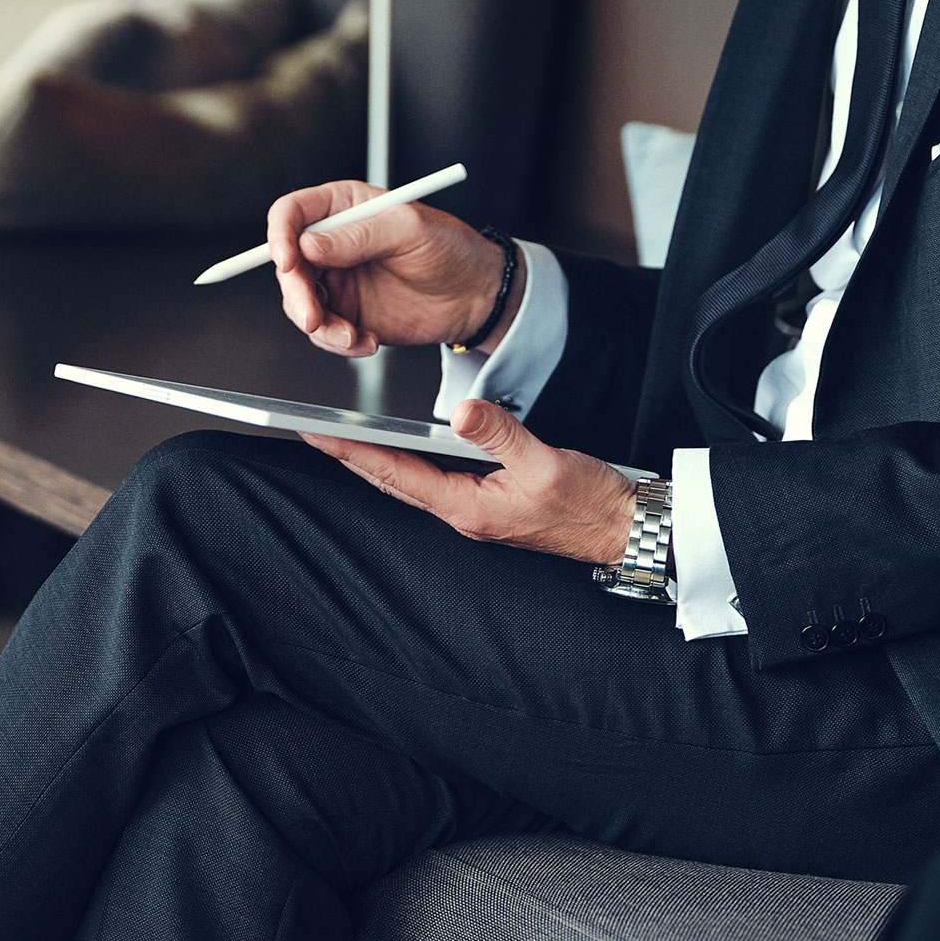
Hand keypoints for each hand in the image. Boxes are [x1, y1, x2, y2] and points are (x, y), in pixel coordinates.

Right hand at [266, 180, 509, 358]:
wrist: (475, 296)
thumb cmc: (449, 249)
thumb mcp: (408, 230)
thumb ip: (358, 235)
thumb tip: (308, 244)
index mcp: (343, 207)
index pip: (291, 213)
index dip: (280, 235)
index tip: (287, 260)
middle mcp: (332, 243)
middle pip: (287, 265)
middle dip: (296, 294)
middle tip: (314, 317)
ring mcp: (336, 280)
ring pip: (299, 303)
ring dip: (319, 325)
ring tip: (353, 336)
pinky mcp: (346, 313)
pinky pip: (322, 331)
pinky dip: (338, 342)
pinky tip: (368, 341)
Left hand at [304, 398, 638, 564]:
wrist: (626, 530)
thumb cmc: (592, 504)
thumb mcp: (546, 462)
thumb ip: (501, 434)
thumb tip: (461, 410)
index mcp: (470, 508)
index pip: (398, 475)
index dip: (355, 453)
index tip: (320, 434)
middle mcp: (465, 515)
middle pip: (395, 483)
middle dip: (352, 458)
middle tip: (313, 433)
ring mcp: (477, 513)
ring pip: (412, 485)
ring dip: (376, 463)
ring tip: (343, 439)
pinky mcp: (490, 506)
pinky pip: (435, 484)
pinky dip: (408, 466)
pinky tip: (402, 452)